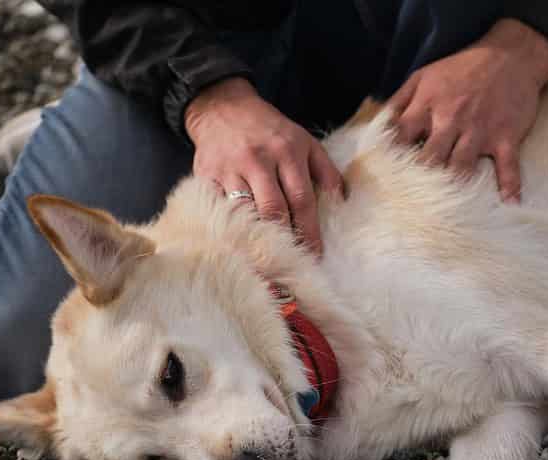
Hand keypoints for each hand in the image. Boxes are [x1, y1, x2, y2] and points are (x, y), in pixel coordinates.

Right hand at [184, 77, 343, 253]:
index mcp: (286, 152)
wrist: (222, 108)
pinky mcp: (205, 176)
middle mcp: (258, 160)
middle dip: (285, 239)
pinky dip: (227, 228)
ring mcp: (229, 169)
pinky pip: (217, 209)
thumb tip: (342, 201)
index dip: (309, 231)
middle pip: (272, 210)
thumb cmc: (270, 130)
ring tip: (267, 260)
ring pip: (243, 213)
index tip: (315, 255)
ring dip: (257, 238)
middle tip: (293, 263)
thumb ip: (326, 171)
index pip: (301, 199)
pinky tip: (236, 245)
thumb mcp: (305, 141)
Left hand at [387, 18, 547, 200]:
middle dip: (418, 182)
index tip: (382, 183)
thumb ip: (398, 102)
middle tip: (409, 207)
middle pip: (428, 158)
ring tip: (443, 216)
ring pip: (462, 166)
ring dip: (453, 189)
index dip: (389, 161)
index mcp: (427, 106)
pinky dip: (509, 187)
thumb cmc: (462, 69)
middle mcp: (451, 120)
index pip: (400, 139)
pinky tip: (508, 206)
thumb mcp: (423, 76)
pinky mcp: (506, 136)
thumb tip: (377, 129)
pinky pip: (508, 167)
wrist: (511, 54)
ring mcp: (480, 130)